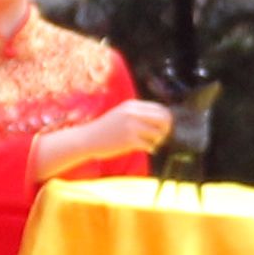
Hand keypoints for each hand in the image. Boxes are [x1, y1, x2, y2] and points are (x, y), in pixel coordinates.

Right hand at [39, 98, 170, 176]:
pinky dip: (150, 148)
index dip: (166, 119)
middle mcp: (133, 114)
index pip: (161, 109)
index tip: (162, 128)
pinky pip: (149, 145)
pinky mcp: (129, 140)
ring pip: (158, 133)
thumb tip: (165, 119)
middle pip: (164, 119)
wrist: (88, 139)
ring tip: (150, 143)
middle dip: (165, 129)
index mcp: (133, 105)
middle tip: (160, 137)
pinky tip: (145, 149)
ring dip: (157, 140)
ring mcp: (131, 127)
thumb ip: (140, 114)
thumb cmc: (107, 128)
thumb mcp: (122, 114)